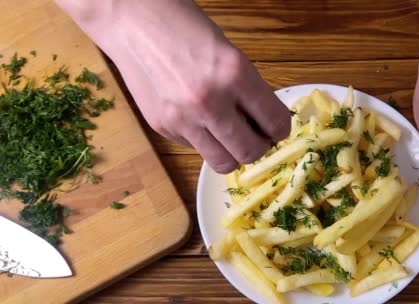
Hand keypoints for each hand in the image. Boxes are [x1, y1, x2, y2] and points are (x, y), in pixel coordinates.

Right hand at [56, 0, 289, 172]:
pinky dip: (204, 140)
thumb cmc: (184, 27)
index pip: (275, 123)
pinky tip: (197, 118)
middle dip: (260, 147)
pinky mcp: (162, 128)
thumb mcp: (230, 52)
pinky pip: (195, 148)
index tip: (276, 127)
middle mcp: (210, 102)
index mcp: (235, 75)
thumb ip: (249, 88)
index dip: (280, 129)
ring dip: (233, 153)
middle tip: (256, 135)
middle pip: (251, 152)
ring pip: (223, 162)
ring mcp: (183, 120)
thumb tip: (265, 121)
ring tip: (230, 136)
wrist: (131, 20)